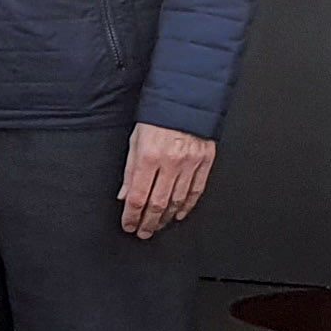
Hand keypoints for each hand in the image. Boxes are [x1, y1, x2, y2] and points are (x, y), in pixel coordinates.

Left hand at [119, 124, 216, 238]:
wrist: (187, 97)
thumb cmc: (158, 116)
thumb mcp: (135, 140)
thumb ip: (130, 170)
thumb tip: (124, 195)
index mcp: (149, 156)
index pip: (137, 196)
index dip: (131, 216)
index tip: (128, 225)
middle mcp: (170, 162)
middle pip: (157, 204)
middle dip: (148, 223)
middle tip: (143, 232)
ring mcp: (190, 163)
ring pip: (177, 201)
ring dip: (166, 218)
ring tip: (158, 226)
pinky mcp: (205, 161)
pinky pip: (196, 191)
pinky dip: (187, 206)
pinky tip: (179, 214)